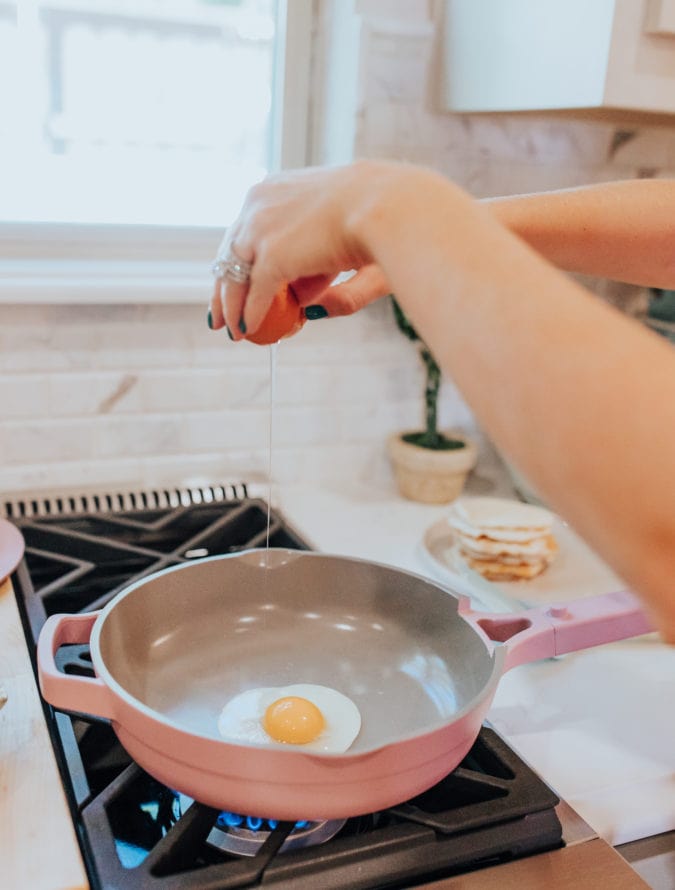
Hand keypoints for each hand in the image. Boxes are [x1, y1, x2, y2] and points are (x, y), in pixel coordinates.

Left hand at [208, 162, 397, 338]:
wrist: (393, 209)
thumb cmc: (384, 221)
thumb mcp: (347, 246)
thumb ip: (330, 282)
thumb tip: (309, 313)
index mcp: (277, 188)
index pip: (248, 226)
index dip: (243, 259)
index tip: (243, 283)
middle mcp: (260, 202)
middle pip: (230, 250)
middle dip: (225, 285)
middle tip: (221, 313)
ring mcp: (262, 228)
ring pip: (235, 274)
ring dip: (231, 305)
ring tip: (232, 329)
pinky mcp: (272, 254)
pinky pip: (254, 293)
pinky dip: (249, 314)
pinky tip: (248, 330)